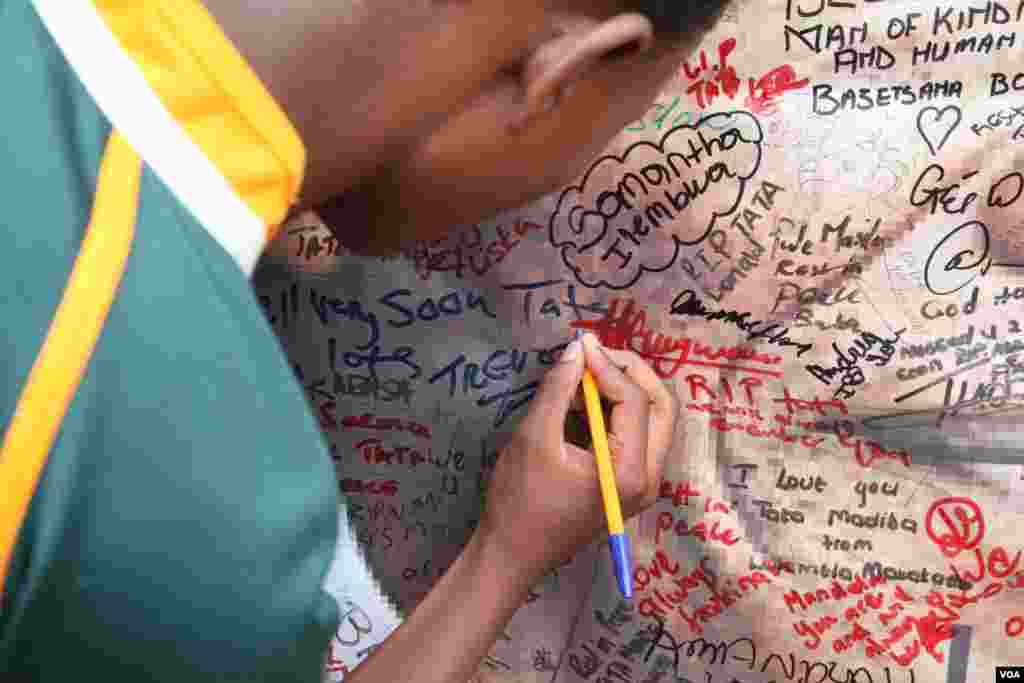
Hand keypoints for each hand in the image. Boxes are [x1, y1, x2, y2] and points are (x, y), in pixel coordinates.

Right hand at [474, 332, 679, 585]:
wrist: (512, 556)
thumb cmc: (520, 502)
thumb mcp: (533, 438)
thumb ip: (558, 390)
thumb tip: (576, 349)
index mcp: (630, 471)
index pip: (634, 401)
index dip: (607, 366)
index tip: (579, 344)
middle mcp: (649, 479)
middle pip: (661, 407)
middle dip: (631, 372)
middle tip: (594, 355)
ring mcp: (643, 485)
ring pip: (655, 420)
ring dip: (627, 389)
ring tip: (585, 377)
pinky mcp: (630, 485)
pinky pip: (639, 436)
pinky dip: (619, 411)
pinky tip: (585, 402)